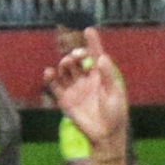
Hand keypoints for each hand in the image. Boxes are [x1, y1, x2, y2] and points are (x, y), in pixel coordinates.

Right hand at [43, 28, 129, 148]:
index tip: (89, 30)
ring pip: (66, 70)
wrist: (105, 134)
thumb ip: (108, 76)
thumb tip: (101, 57)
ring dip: (65, 63)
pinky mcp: (65, 98)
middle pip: (78, 60)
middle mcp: (87, 79)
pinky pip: (55, 85)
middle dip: (76, 54)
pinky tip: (49, 72)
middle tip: (77, 56)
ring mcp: (75, 88)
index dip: (92, 43)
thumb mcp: (115, 94)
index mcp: (101, 76)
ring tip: (67, 64)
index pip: (96, 55)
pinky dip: (51, 77)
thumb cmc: (115, 114)